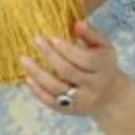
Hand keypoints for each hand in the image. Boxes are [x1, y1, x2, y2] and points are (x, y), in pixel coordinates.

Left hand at [19, 20, 133, 116]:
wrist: (110, 95)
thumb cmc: (102, 64)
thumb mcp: (103, 47)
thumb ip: (91, 34)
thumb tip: (76, 23)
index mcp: (104, 68)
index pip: (84, 60)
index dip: (67, 49)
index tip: (51, 37)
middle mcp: (94, 86)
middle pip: (68, 72)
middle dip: (50, 55)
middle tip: (35, 40)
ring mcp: (82, 101)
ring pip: (57, 88)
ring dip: (38, 73)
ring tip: (24, 58)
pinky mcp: (71, 110)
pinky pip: (52, 102)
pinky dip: (38, 91)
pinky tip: (27, 78)